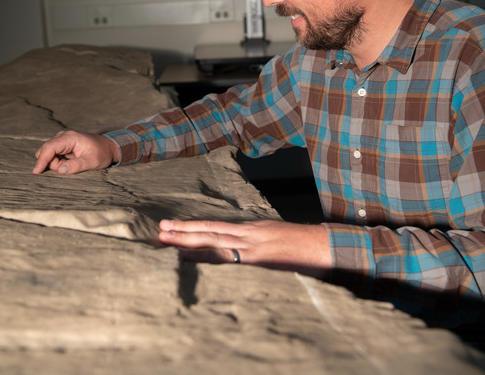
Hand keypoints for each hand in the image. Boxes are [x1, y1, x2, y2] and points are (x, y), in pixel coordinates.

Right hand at [32, 130, 119, 174]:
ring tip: (73, 164)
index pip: (50, 147)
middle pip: (46, 151)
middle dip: (51, 163)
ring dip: (56, 163)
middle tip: (68, 168)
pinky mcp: (63, 145)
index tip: (36, 172)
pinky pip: (53, 156)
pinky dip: (58, 162)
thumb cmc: (102, 154)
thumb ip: (77, 165)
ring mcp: (62, 140)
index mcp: (70, 137)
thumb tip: (60, 170)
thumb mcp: (92, 162)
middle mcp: (64, 136)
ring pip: (48, 154)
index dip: (42, 160)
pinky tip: (70, 163)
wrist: (108, 147)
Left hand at [158, 219, 330, 277]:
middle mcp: (248, 234)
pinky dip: (204, 256)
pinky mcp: (257, 257)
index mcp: (253, 229)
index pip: (217, 227)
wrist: (325, 246)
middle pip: (209, 231)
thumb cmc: (306, 247)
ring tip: (165, 240)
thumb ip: (258, 245)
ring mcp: (251, 245)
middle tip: (159, 230)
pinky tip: (188, 258)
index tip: (173, 228)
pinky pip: (225, 256)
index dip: (194, 228)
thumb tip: (241, 252)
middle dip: (183, 232)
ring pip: (212, 240)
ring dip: (186, 241)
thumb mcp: (278, 241)